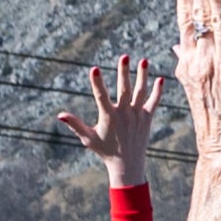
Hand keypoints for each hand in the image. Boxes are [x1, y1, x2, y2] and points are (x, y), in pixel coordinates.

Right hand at [53, 55, 167, 172]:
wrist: (128, 165)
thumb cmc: (105, 150)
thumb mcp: (88, 138)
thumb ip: (75, 125)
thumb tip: (60, 115)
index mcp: (109, 117)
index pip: (101, 97)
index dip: (97, 83)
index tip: (94, 69)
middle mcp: (125, 114)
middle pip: (124, 90)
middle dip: (124, 72)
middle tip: (124, 56)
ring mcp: (138, 115)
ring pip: (141, 92)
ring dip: (143, 76)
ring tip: (144, 60)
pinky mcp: (147, 118)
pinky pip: (154, 102)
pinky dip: (158, 91)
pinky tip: (161, 79)